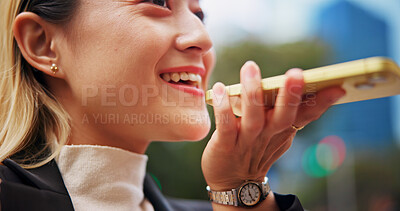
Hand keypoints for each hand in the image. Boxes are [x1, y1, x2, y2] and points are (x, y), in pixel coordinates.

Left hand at [201, 61, 344, 191]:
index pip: (305, 116)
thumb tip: (302, 84)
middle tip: (296, 74)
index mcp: (282, 130)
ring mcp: (246, 141)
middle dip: (290, 96)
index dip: (322, 103)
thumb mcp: (276, 133)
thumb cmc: (254, 150)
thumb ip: (288, 112)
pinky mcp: (225, 145)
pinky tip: (220, 89)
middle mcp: (267, 135)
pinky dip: (223, 108)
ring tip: (251, 68)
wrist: (232, 183)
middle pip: (283, 116)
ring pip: (253, 117)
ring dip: (252, 93)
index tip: (338, 87)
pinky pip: (226, 126)